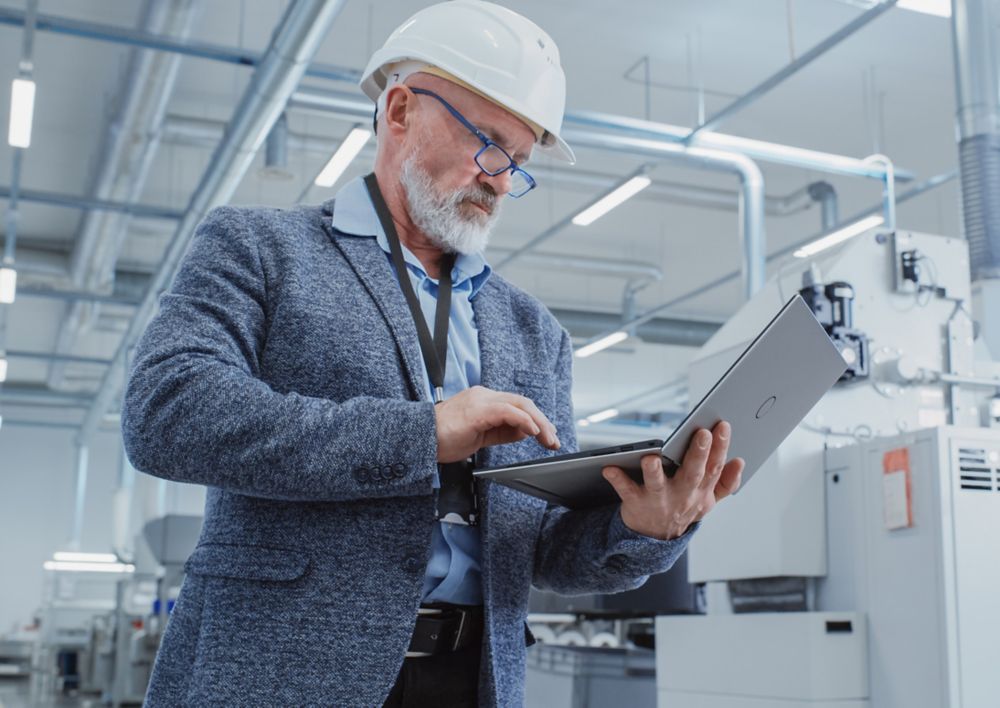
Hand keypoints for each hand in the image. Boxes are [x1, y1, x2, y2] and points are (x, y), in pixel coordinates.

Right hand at [434, 385, 559, 462]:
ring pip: (520, 405)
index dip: (536, 419)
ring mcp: (481, 400)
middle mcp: (484, 395)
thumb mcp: (480, 436)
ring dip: (539, 423)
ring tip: (549, 438)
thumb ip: (502, 431)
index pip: (517, 405)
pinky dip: (524, 421)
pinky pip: (508, 411)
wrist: (419, 439)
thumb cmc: (443, 438)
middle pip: (523, 402)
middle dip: (543, 421)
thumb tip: (525, 431)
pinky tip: (533, 432)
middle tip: (554, 440)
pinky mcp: (477, 410)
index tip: (548, 435)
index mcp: (483, 400)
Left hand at [601, 420, 743, 539]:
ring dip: (654, 471)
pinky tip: (609, 468)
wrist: (655, 539)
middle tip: (701, 433)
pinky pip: (626, 490)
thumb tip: (739, 461)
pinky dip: (617, 479)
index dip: (721, 447)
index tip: (722, 426)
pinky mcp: (636, 503)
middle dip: (698, 453)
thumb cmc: (682, 509)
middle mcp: (682, 495)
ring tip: (651, 458)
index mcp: (701, 491)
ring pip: (658, 484)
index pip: (714, 467)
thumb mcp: (707, 501)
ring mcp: (659, 500)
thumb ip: (725, 483)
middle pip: (692, 473)